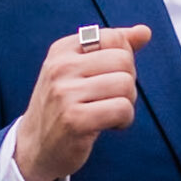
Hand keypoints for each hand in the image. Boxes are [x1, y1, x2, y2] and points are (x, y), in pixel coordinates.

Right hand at [14, 25, 152, 180]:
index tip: (109, 76)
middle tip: (111, 98)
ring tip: (108, 112)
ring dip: (127, 103)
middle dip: (128, 81)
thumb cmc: (64, 106)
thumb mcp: (81, 70)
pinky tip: (109, 125)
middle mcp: (60, 68)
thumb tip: (144, 31)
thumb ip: (113, 48)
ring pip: (126, 84)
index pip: (114, 37)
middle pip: (124, 60)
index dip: (124, 59)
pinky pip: (122, 109)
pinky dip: (124, 120)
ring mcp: (65, 93)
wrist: (35, 148)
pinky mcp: (75, 120)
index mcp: (62, 50)